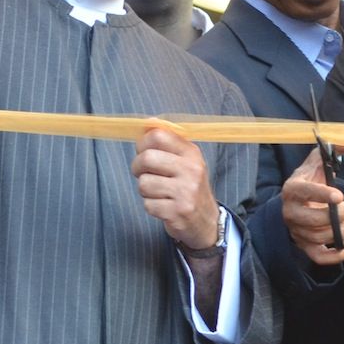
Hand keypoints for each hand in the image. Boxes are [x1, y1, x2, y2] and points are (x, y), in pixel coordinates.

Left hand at [133, 127, 219, 248]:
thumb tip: (148, 122)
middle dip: (137, 167)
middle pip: (146, 158)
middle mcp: (191, 170)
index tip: (144, 151)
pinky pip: (147, 204)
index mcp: (191, 153)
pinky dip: (150, 206)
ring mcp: (185, 192)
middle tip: (144, 173)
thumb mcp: (185, 160)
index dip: (143, 143)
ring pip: (143, 183)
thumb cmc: (188, 186)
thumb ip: (167, 142)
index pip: (158, 135)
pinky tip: (163, 206)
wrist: (206, 220)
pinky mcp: (177, 212)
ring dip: (145, 190)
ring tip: (158, 192)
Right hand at [282, 146, 343, 266]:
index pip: (304, 192)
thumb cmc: (311, 178)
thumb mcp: (319, 160)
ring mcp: (296, 230)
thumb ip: (335, 146)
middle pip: (311, 221)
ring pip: (317, 238)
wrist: (298, 199)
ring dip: (340, 232)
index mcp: (292, 188)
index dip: (322, 195)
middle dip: (336, 216)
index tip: (340, 195)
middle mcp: (290, 212)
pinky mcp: (305, 245)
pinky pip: (318, 257)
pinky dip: (336, 255)